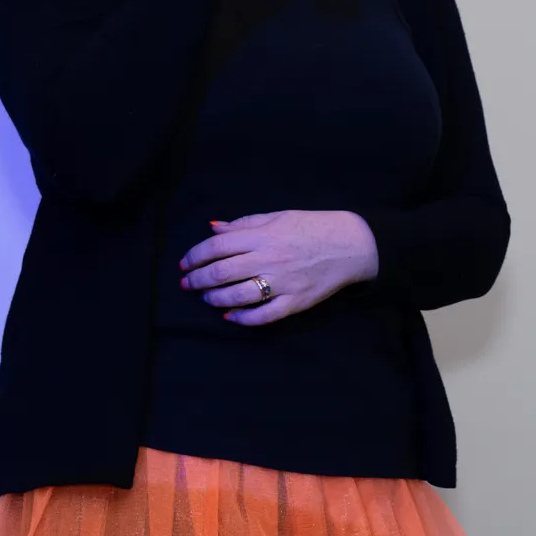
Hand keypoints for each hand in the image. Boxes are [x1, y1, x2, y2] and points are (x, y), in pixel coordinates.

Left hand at [179, 210, 378, 325]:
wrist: (350, 244)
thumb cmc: (311, 227)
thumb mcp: (277, 217)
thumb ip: (244, 224)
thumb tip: (213, 228)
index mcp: (263, 235)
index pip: (218, 246)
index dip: (195, 255)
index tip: (185, 263)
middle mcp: (269, 259)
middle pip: (222, 272)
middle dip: (198, 280)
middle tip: (187, 284)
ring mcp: (283, 282)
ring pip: (238, 296)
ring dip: (215, 298)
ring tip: (206, 298)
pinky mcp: (295, 302)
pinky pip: (264, 315)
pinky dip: (243, 318)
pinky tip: (230, 316)